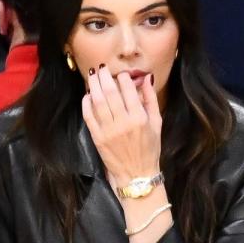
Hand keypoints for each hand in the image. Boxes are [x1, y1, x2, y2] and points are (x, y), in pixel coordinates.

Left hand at [81, 65, 162, 190]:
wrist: (137, 175)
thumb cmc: (150, 149)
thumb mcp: (157, 123)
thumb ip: (151, 100)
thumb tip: (146, 78)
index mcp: (139, 118)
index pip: (128, 90)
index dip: (122, 78)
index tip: (120, 74)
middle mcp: (123, 123)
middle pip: (110, 92)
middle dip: (105, 77)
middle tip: (101, 68)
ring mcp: (108, 131)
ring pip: (98, 102)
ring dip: (94, 86)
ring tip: (93, 75)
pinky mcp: (98, 139)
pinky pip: (89, 117)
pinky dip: (86, 104)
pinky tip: (87, 96)